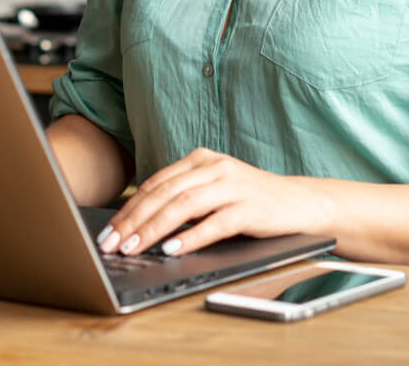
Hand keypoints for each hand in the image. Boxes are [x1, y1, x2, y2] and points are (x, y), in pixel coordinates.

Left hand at [97, 148, 330, 257]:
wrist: (300, 202)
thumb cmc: (250, 201)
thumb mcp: (213, 190)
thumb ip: (183, 198)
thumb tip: (138, 225)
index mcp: (201, 159)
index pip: (156, 183)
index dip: (129, 208)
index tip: (108, 231)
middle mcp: (215, 167)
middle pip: (165, 193)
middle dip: (134, 221)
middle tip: (112, 244)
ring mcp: (234, 185)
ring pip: (185, 205)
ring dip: (155, 229)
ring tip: (134, 248)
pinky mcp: (250, 208)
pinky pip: (215, 222)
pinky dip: (191, 237)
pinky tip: (173, 249)